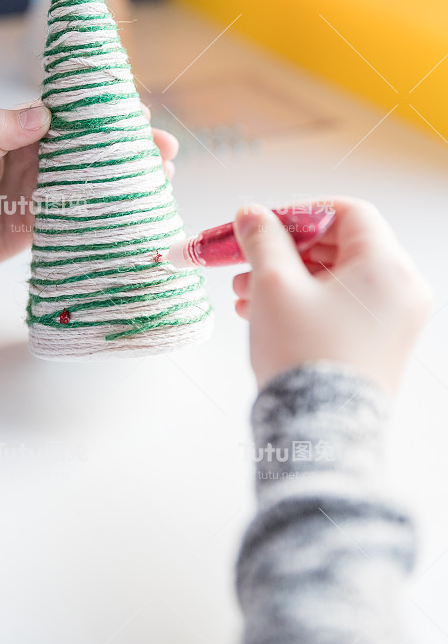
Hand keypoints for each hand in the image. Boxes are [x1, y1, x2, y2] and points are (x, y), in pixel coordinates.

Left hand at [0, 103, 177, 279]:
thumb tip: (45, 113)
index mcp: (20, 137)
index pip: (72, 119)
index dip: (107, 116)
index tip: (139, 115)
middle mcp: (37, 163)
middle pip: (93, 151)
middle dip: (130, 150)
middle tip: (166, 152)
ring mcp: (42, 195)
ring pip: (94, 183)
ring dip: (127, 181)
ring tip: (162, 181)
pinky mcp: (41, 226)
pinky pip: (81, 217)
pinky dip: (109, 215)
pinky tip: (133, 213)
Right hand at [233, 199, 431, 394]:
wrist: (319, 430)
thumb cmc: (303, 355)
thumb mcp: (275, 284)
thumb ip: (263, 240)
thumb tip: (252, 215)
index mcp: (388, 268)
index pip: (349, 213)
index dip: (302, 213)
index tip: (265, 223)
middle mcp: (401, 292)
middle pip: (340, 247)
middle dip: (286, 251)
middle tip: (246, 257)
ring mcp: (392, 322)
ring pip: (335, 280)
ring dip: (287, 278)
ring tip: (242, 291)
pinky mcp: (376, 346)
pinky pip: (339, 308)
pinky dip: (302, 302)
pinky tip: (259, 311)